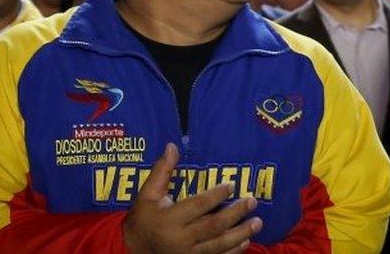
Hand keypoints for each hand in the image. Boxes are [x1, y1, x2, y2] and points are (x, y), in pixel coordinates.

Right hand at [124, 143, 262, 252]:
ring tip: (257, 223)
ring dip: (240, 234)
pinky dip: (233, 252)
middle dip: (235, 214)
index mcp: (169, 219)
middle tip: (252, 201)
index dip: (216, 195)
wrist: (132, 251)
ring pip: (218, 245)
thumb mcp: (147, 194)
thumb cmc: (142, 219)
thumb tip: (172, 145)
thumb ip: (161, 171)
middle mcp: (180, 239)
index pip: (197, 205)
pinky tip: (246, 242)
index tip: (232, 185)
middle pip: (213, 226)